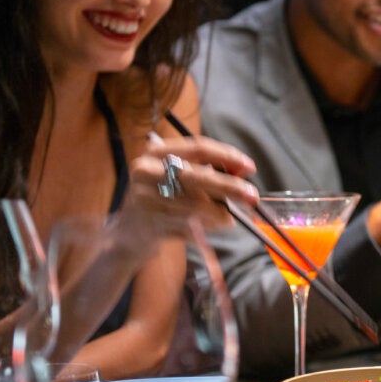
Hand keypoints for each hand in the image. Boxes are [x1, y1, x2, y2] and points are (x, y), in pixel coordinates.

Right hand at [128, 134, 258, 227]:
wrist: (128, 234)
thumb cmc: (162, 200)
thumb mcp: (179, 178)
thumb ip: (208, 171)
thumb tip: (243, 171)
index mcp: (156, 153)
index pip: (198, 148)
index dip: (227, 156)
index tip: (249, 167)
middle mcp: (147, 171)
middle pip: (198, 176)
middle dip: (230, 187)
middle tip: (252, 196)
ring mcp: (146, 198)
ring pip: (197, 205)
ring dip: (220, 214)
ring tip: (229, 219)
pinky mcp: (150, 224)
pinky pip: (190, 225)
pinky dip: (207, 227)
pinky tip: (211, 227)